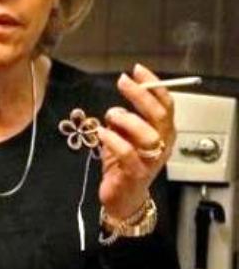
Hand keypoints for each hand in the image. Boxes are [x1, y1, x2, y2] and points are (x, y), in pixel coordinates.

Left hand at [97, 63, 175, 219]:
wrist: (123, 198)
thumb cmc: (124, 162)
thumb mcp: (125, 134)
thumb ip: (126, 116)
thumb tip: (121, 94)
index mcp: (163, 132)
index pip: (166, 104)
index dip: (154, 85)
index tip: (138, 70)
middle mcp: (162, 145)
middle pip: (159, 115)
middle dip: (140, 95)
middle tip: (122, 81)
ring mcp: (151, 161)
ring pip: (148, 134)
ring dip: (127, 119)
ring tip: (111, 116)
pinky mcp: (136, 174)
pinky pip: (127, 153)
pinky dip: (113, 139)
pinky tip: (101, 133)